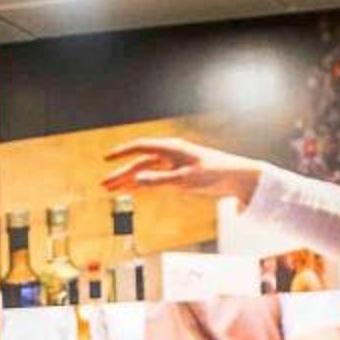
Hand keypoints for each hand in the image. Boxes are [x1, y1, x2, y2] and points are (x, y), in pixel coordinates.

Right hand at [101, 137, 263, 205]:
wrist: (235, 178)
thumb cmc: (214, 173)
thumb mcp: (184, 179)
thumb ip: (158, 180)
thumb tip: (135, 180)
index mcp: (170, 148)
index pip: (140, 147)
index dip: (122, 153)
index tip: (106, 159)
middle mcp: (170, 155)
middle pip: (139, 163)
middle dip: (121, 174)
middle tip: (103, 185)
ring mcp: (173, 166)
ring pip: (145, 173)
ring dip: (129, 182)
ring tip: (112, 191)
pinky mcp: (178, 177)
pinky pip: (155, 180)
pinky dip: (142, 186)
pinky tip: (131, 192)